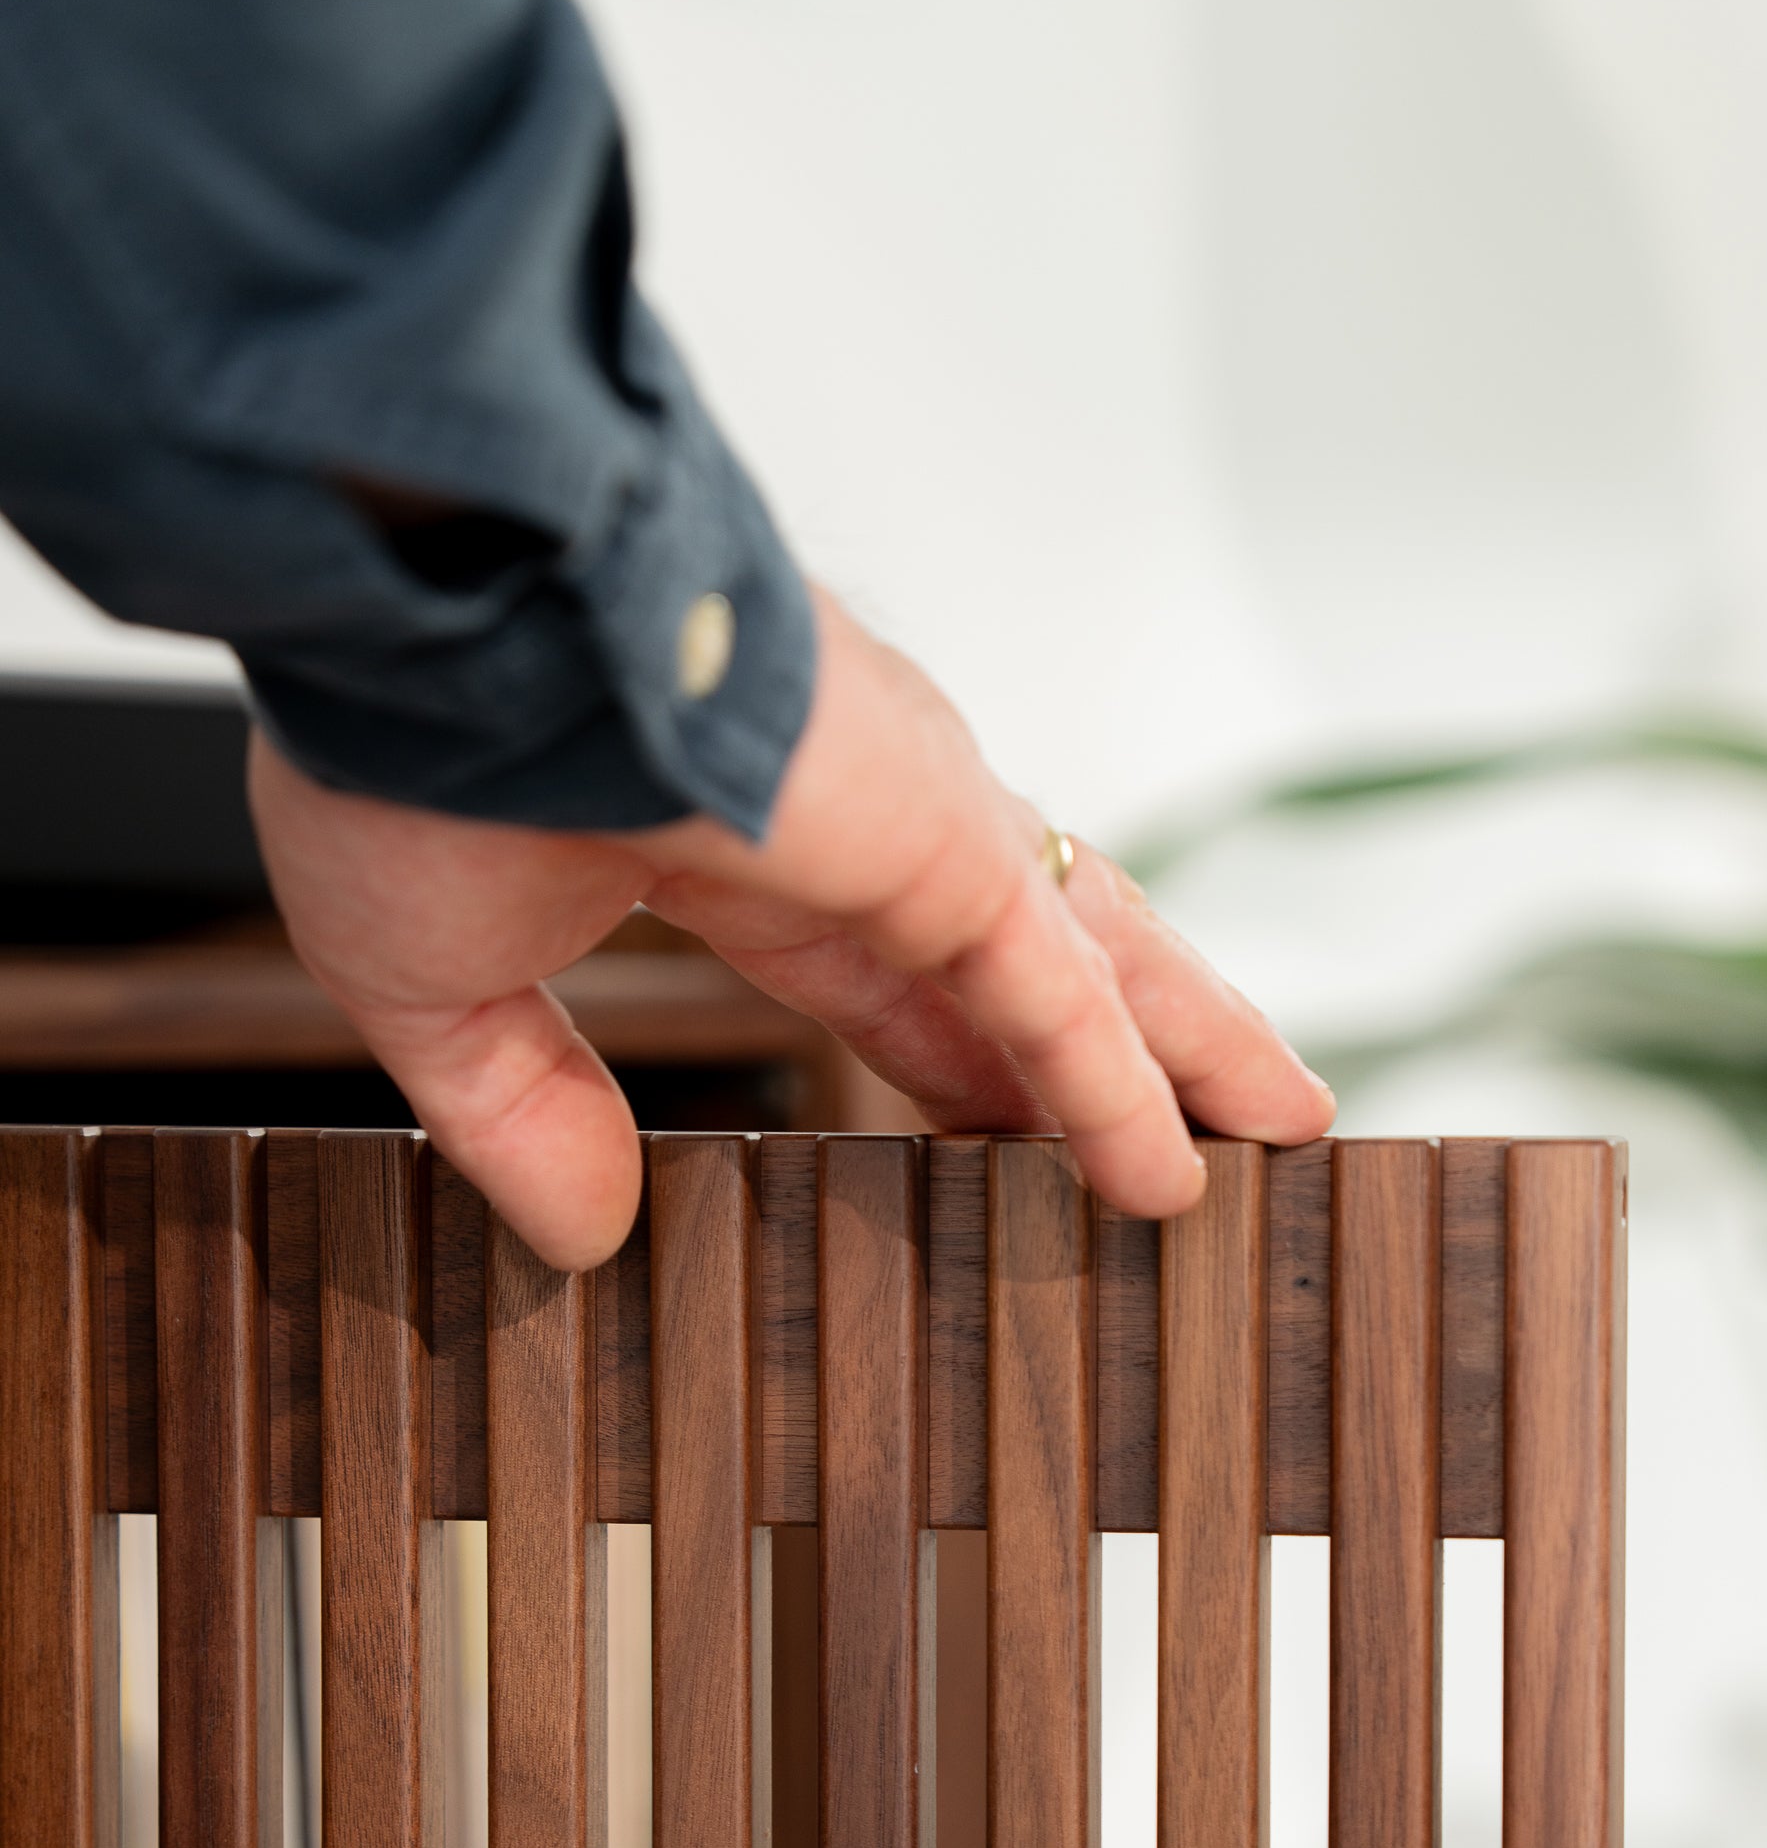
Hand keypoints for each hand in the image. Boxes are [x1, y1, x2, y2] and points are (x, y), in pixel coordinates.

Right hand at [248, 587, 1333, 1267]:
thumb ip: (521, 1105)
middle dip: (1121, 1044)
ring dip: (1184, 1052)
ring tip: (1278, 1135)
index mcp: (737, 838)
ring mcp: (914, 824)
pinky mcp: (940, 842)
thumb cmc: (406, 745)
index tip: (999, 1124)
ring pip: (1089, 961)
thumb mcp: (438, 979)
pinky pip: (1057, 989)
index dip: (956, 1057)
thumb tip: (582, 1234)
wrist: (430, 612)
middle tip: (1206, 1125)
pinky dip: (1121, 1086)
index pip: (883, 973)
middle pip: (1033, 961)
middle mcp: (856, 820)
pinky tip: (1175, 1178)